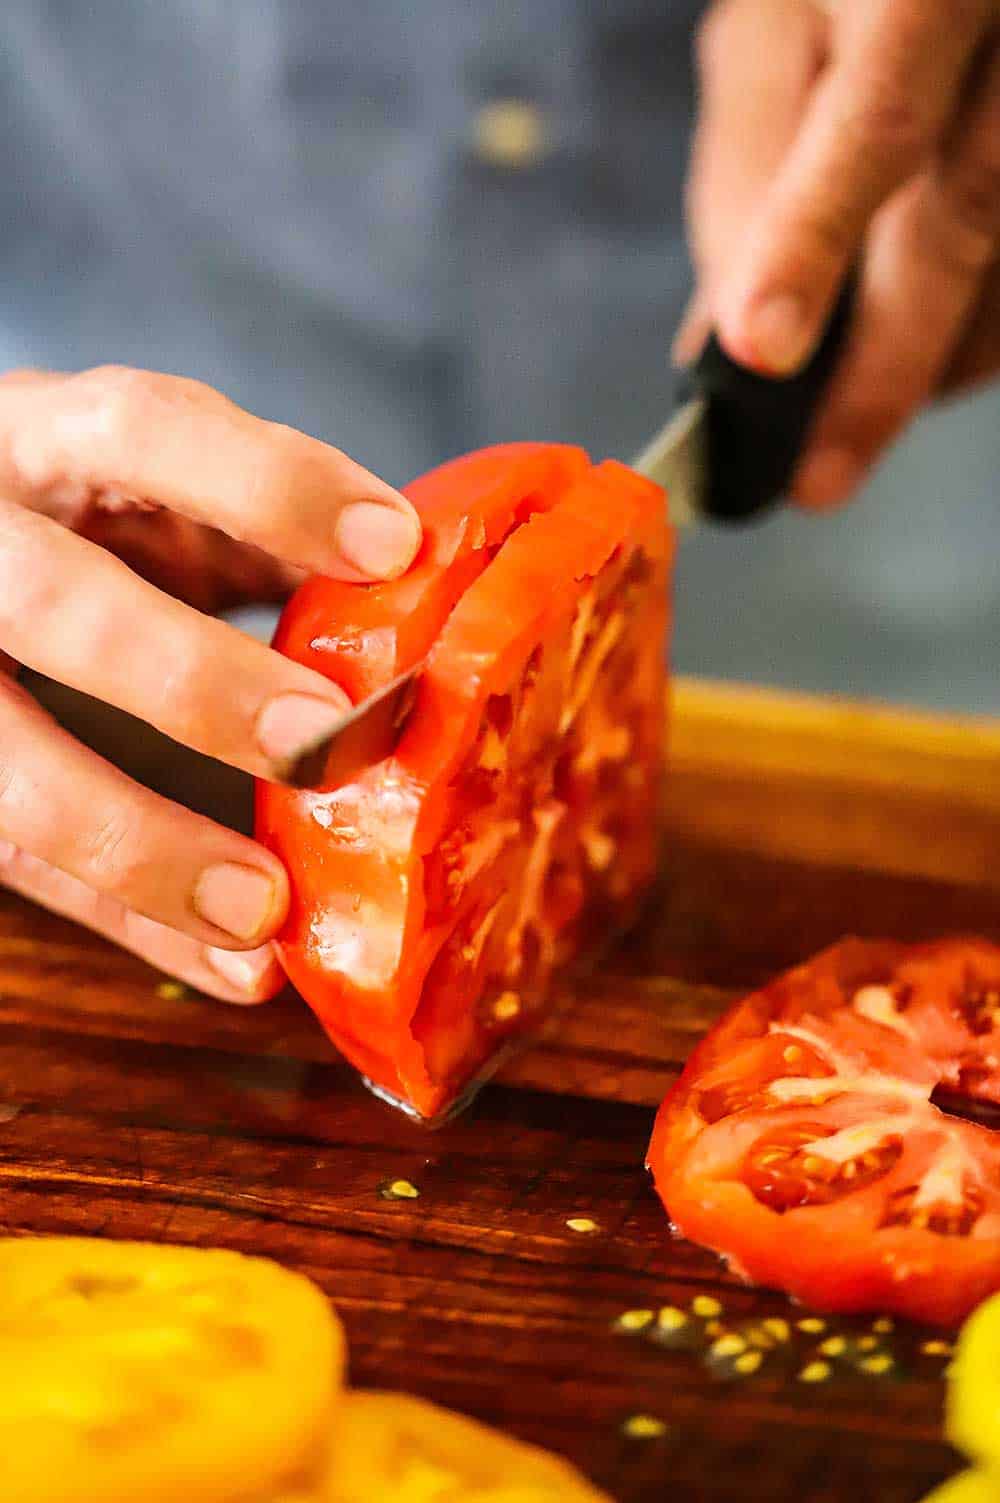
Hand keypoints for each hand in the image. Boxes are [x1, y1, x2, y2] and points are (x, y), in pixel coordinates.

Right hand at [0, 366, 421, 1000]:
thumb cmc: (73, 518)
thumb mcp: (152, 490)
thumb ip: (256, 526)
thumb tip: (423, 578)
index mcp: (40, 442)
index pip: (141, 429)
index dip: (267, 486)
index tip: (394, 546)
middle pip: (56, 602)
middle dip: (190, 678)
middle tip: (318, 742)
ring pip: (4, 763)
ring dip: (138, 843)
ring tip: (264, 909)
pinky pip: (15, 860)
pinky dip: (129, 917)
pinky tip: (234, 965)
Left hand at [679, 0, 999, 507]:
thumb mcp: (768, 37)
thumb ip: (748, 176)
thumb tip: (730, 341)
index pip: (879, 122)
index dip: (815, 243)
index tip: (760, 355)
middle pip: (965, 220)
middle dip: (883, 374)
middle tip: (818, 480)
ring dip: (932, 369)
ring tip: (855, 425)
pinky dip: (974, 339)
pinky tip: (924, 360)